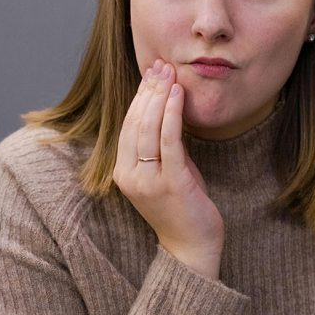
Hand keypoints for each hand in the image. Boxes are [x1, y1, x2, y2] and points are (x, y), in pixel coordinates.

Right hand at [113, 60, 224, 278]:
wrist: (192, 249)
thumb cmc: (181, 206)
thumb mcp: (165, 170)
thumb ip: (161, 144)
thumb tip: (166, 106)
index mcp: (123, 172)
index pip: (128, 125)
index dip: (139, 97)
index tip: (150, 73)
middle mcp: (130, 176)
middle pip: (136, 123)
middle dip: (148, 90)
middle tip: (160, 65)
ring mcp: (149, 181)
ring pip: (149, 129)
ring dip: (159, 97)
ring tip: (169, 74)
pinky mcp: (171, 183)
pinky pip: (169, 142)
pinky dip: (171, 114)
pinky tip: (178, 95)